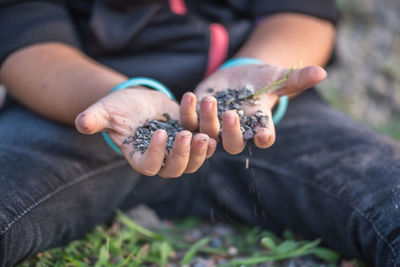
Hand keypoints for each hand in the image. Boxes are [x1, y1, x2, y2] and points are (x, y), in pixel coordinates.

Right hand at [75, 87, 216, 177]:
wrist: (138, 100)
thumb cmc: (119, 108)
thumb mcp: (105, 111)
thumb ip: (94, 118)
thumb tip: (81, 123)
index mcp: (139, 156)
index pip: (149, 166)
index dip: (156, 154)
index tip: (160, 132)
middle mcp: (161, 158)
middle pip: (175, 169)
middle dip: (185, 155)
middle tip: (190, 137)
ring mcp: (177, 149)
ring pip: (194, 161)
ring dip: (202, 151)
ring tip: (205, 134)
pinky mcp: (191, 137)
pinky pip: (204, 142)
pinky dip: (209, 133)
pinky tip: (211, 121)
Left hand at [180, 63, 326, 153]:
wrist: (239, 76)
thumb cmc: (262, 79)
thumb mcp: (278, 77)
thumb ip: (297, 78)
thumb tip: (322, 72)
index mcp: (258, 125)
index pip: (263, 137)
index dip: (263, 137)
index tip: (263, 135)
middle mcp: (236, 130)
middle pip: (233, 143)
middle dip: (232, 132)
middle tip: (232, 115)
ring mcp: (216, 125)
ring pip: (210, 133)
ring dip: (208, 120)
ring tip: (211, 100)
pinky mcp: (198, 116)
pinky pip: (190, 121)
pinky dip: (189, 112)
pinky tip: (191, 96)